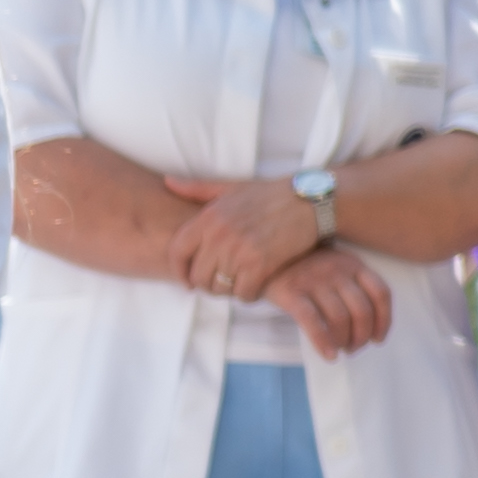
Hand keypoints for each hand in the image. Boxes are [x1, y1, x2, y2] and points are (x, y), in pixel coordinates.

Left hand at [170, 176, 326, 297]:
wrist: (310, 201)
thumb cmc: (269, 195)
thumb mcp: (231, 188)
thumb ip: (198, 189)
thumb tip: (168, 182)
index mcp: (208, 216)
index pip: (177, 252)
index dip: (179, 271)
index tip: (187, 281)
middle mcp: (220, 235)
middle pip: (198, 276)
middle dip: (206, 285)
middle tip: (219, 284)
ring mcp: (240, 250)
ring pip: (220, 288)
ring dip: (228, 291)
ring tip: (238, 283)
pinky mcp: (261, 264)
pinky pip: (244, 293)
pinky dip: (248, 295)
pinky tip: (255, 286)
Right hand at [271, 250, 396, 358]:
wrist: (262, 256)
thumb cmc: (303, 267)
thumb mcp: (334, 265)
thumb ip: (351, 284)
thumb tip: (367, 326)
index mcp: (351, 264)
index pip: (380, 293)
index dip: (384, 321)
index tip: (378, 339)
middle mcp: (336, 270)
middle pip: (362, 311)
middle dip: (362, 337)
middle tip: (354, 349)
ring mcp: (313, 280)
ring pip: (340, 319)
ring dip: (344, 342)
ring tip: (340, 350)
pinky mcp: (291, 293)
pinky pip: (312, 322)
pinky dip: (323, 342)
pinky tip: (329, 356)